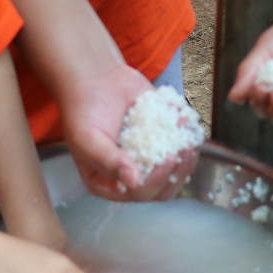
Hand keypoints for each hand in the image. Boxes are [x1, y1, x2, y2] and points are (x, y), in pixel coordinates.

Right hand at [59, 63, 199, 200]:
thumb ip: (108, 161)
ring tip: (189, 136)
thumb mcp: (88, 138)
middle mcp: (130, 174)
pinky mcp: (161, 139)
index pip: (137, 194)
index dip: (156, 181)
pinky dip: (187, 135)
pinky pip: (180, 145)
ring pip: (176, 170)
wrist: (94, 78)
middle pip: (161, 188)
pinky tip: (185, 119)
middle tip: (184, 149)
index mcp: (108, 182)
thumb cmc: (84, 110)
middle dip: (177, 171)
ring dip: (187, 157)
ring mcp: (148, 157)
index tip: (167, 159)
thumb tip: (131, 181)